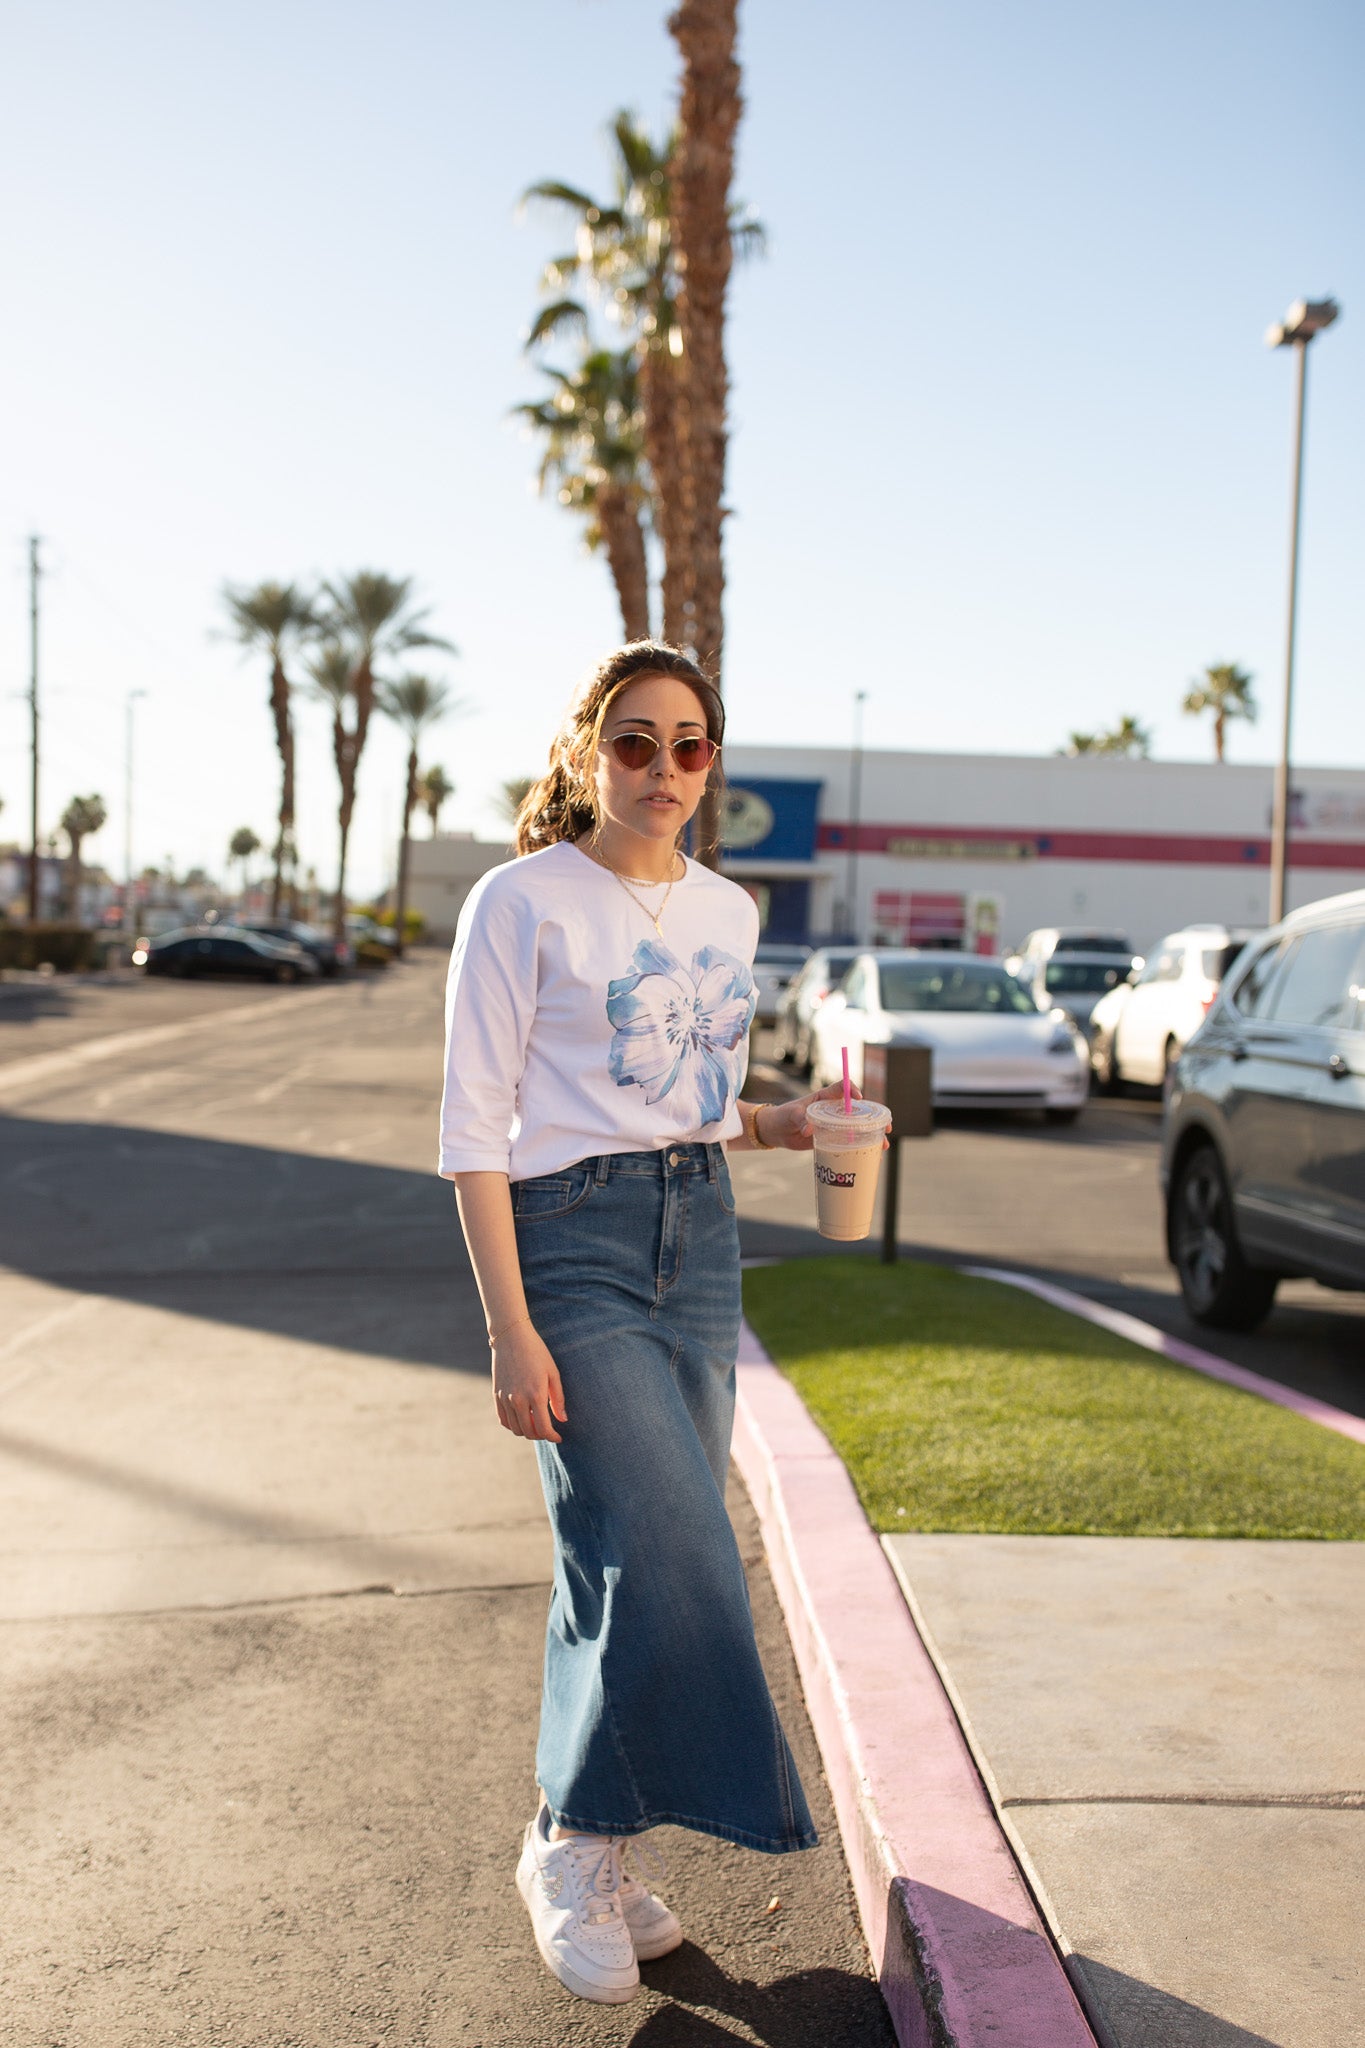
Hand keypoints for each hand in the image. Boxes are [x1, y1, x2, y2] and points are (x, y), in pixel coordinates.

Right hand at [491, 1323, 566, 1442]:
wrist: (511, 1338)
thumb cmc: (537, 1353)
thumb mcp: (553, 1373)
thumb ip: (558, 1399)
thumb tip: (562, 1420)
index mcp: (535, 1395)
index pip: (543, 1428)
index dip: (552, 1437)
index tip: (558, 1438)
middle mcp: (518, 1400)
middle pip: (528, 1432)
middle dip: (540, 1436)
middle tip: (548, 1431)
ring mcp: (504, 1398)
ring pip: (515, 1429)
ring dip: (527, 1432)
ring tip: (536, 1424)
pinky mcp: (495, 1395)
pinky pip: (503, 1420)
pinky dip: (513, 1425)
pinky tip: (522, 1419)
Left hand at [755, 1080, 884, 1152]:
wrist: (778, 1131)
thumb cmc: (784, 1116)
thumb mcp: (790, 1115)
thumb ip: (799, 1119)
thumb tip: (808, 1129)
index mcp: (825, 1097)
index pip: (842, 1088)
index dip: (852, 1090)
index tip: (859, 1097)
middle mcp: (834, 1109)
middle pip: (858, 1110)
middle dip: (874, 1116)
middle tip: (886, 1126)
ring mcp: (835, 1124)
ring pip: (858, 1127)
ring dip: (873, 1134)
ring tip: (883, 1144)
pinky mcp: (833, 1138)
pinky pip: (850, 1140)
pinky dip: (862, 1146)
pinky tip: (873, 1154)